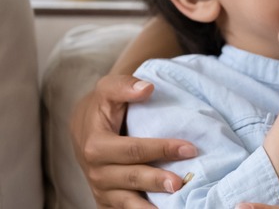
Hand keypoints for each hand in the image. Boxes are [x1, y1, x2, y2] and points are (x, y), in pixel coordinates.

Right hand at [70, 74, 197, 207]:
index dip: (161, 149)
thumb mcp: (108, 88)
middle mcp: (96, 171)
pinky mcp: (107, 200)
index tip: (189, 148)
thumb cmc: (102, 106)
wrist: (85, 126)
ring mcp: (101, 188)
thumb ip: (125, 86)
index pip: (133, 150)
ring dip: (150, 206)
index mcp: (95, 145)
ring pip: (127, 202)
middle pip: (131, 177)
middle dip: (157, 180)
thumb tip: (147, 88)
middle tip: (182, 182)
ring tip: (174, 206)